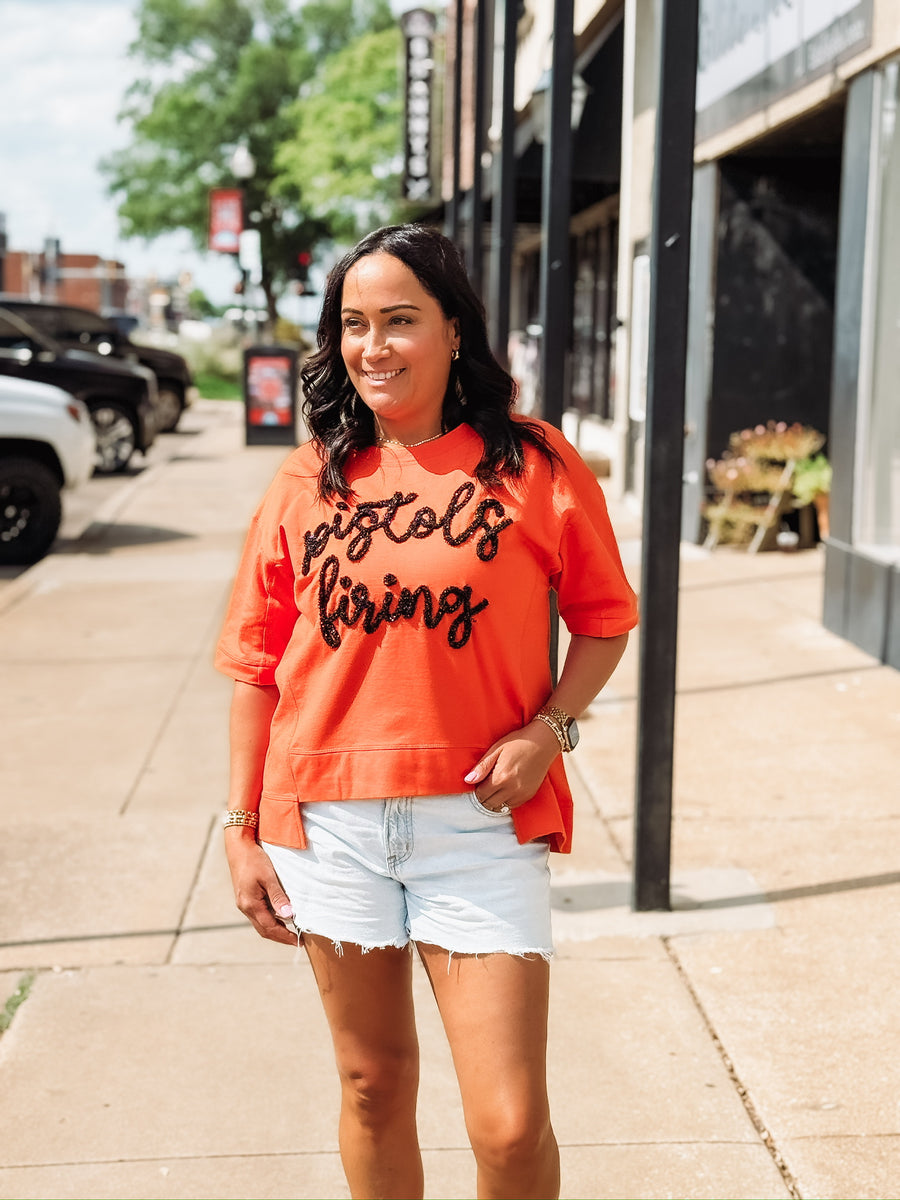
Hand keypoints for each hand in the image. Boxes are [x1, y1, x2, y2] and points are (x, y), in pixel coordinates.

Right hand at [224, 831, 298, 946]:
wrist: (238, 846)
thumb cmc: (254, 859)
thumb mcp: (268, 877)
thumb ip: (278, 896)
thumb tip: (289, 915)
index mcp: (250, 904)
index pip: (270, 927)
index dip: (285, 936)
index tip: (298, 941)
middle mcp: (245, 907)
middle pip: (263, 929)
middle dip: (280, 937)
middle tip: (296, 941)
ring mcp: (243, 903)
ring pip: (260, 923)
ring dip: (275, 930)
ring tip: (291, 932)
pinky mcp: (244, 897)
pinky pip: (258, 915)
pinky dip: (269, 920)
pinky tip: (279, 917)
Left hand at [463, 720, 559, 812]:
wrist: (543, 742)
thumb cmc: (518, 742)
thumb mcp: (496, 749)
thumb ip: (482, 767)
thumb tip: (468, 780)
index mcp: (501, 777)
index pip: (481, 795)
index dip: (477, 789)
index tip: (479, 781)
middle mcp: (512, 789)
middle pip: (490, 804)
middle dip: (485, 796)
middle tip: (487, 783)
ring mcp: (522, 793)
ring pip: (501, 806)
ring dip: (496, 799)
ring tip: (498, 784)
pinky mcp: (529, 795)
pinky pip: (513, 805)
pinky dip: (507, 800)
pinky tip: (508, 787)